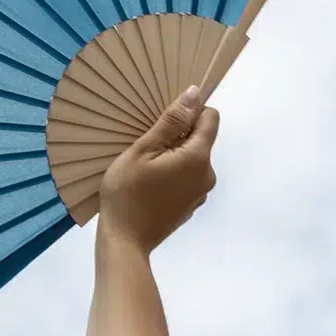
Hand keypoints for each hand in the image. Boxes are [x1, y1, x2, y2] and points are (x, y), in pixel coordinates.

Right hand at [98, 85, 219, 252]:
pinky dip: (173, 175)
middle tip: (147, 148)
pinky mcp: (191, 206)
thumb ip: (171, 122)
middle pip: (201, 139)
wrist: (124, 241)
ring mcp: (200, 193)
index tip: (164, 122)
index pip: (211, 118)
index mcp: (198, 157)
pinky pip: (187, 178)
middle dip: (178, 136)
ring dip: (174, 156)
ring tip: (145, 168)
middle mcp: (207, 175)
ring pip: (192, 159)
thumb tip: (195, 94)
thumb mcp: (143, 150)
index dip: (190, 112)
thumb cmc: (127, 192)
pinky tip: (150, 185)